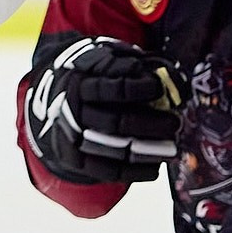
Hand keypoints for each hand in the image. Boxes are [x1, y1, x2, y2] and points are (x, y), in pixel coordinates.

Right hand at [24, 36, 183, 183]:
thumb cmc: (95, 77)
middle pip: (114, 122)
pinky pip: (106, 170)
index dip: (137, 89)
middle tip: (174, 123)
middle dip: (149, 125)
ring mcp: (72, 137)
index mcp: (81, 82)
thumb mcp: (106, 60)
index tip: (159, 88)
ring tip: (171, 149)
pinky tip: (155, 168)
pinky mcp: (75, 159)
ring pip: (112, 149)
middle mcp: (73, 111)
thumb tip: (169, 79)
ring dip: (146, 151)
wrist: (56, 100)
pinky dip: (134, 172)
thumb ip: (132, 65)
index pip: (110, 88)